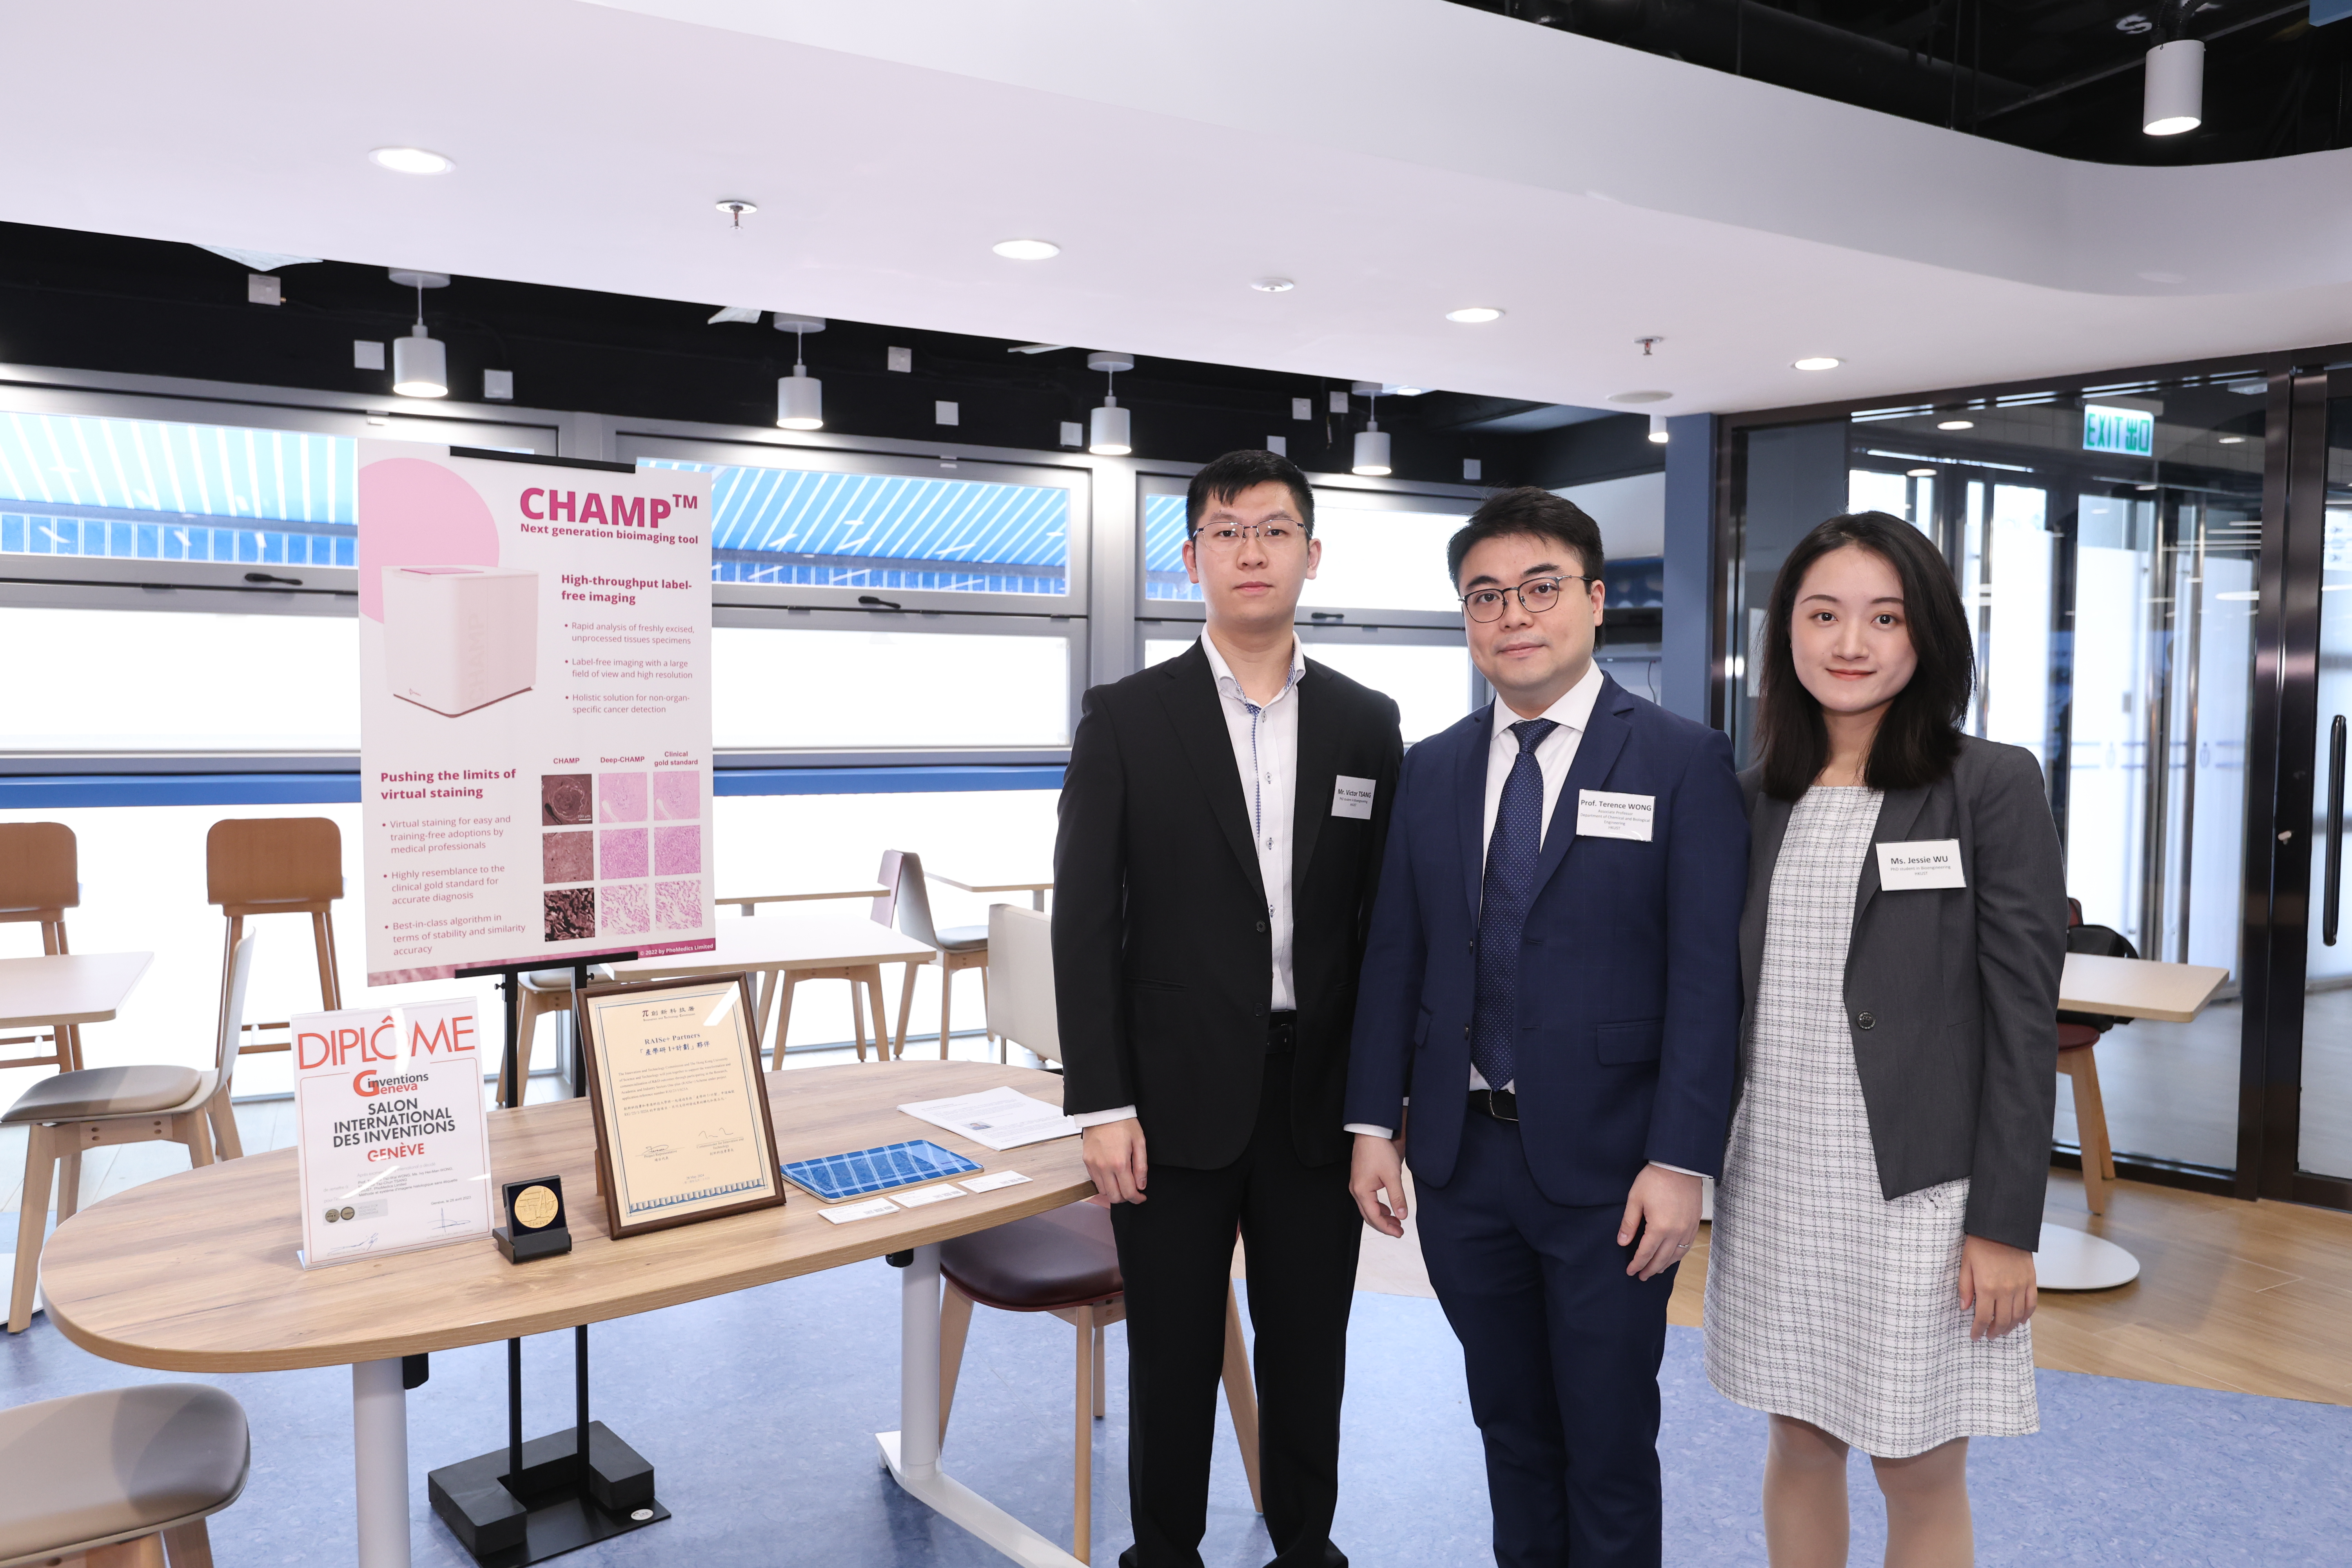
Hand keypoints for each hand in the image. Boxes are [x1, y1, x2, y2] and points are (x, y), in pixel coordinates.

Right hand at [1082, 1118, 1147, 1203]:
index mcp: (1120, 1163)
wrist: (1103, 1110)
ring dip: (1113, 1191)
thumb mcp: (1139, 1142)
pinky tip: (1111, 1175)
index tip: (1141, 1197)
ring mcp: (1093, 1165)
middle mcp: (1104, 1167)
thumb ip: (1141, 1166)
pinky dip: (1104, 1183)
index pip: (1128, 1192)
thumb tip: (1141, 1185)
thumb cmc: (1123, 1123)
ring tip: (1121, 1183)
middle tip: (1132, 1192)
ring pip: (1103, 1191)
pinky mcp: (1086, 1161)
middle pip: (1114, 1197)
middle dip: (1125, 1198)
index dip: (1137, 1199)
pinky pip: (1094, 1180)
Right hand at [1349, 1132, 1409, 1237]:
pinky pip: (1367, 1200)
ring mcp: (1356, 1185)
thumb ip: (1397, 1197)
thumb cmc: (1379, 1151)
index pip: (1374, 1217)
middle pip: (1368, 1216)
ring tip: (1396, 1221)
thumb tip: (1403, 1215)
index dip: (1387, 1228)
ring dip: (1381, 1216)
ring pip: (1368, 1208)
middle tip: (1399, 1231)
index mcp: (1362, 1191)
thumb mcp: (1392, 1176)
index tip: (1400, 1233)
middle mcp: (1356, 1190)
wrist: (1371, 1132)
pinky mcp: (1360, 1180)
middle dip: (1384, 1225)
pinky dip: (1378, 1207)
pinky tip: (1387, 1208)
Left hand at [1619, 1165, 1701, 1280]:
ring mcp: (1688, 1228)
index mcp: (1659, 1227)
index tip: (1630, 1271)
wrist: (1680, 1165)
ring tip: (1655, 1270)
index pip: (1646, 1253)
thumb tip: (1622, 1243)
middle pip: (1662, 1259)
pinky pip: (1687, 1246)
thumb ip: (1629, 1224)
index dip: (1637, 1264)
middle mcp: (1676, 1232)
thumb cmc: (1655, 1179)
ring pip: (1676, 1255)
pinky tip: (1672, 1256)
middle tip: (1641, 1276)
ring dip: (1665, 1265)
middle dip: (1650, 1269)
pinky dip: (1678, 1255)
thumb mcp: (1635, 1199)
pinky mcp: (1695, 1223)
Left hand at [1958, 1234, 2035, 1339]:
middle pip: (2002, 1321)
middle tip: (1989, 1336)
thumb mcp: (1965, 1264)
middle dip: (1994, 1332)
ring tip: (2002, 1331)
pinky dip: (2027, 1316)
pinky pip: (2031, 1304)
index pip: (1982, 1317)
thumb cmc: (1980, 1244)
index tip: (1974, 1336)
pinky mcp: (2030, 1281)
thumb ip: (1965, 1287)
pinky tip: (2021, 1321)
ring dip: (2010, 1327)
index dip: (1978, 1330)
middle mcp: (2005, 1290)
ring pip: (2017, 1316)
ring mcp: (2020, 1287)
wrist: (2002, 1228)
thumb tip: (1965, 1308)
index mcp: (1986, 1287)